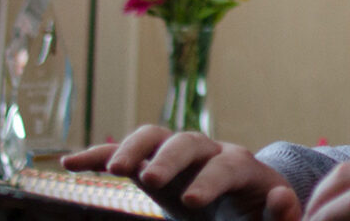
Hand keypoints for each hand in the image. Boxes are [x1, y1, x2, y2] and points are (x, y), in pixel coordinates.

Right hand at [61, 125, 301, 220]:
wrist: (237, 205)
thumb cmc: (256, 214)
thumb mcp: (271, 216)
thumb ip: (280, 213)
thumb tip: (280, 195)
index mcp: (240, 166)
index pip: (226, 165)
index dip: (209, 180)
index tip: (192, 201)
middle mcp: (207, 151)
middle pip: (186, 142)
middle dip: (167, 159)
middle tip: (150, 180)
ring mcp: (176, 154)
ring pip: (153, 136)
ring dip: (132, 148)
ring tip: (113, 169)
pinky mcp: (150, 164)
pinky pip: (120, 152)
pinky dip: (97, 154)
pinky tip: (70, 163)